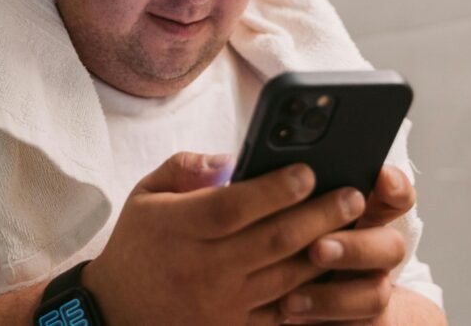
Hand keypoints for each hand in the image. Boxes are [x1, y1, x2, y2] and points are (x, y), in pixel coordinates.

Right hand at [82, 152, 365, 325]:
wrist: (116, 311)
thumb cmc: (139, 242)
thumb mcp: (146, 194)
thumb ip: (185, 168)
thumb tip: (229, 158)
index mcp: (178, 228)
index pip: (234, 206)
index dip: (274, 189)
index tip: (308, 171)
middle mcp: (202, 268)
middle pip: (272, 240)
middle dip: (319, 215)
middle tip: (352, 194)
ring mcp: (221, 304)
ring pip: (286, 277)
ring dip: (326, 250)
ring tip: (353, 226)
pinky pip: (283, 312)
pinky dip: (312, 292)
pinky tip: (334, 269)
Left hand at [278, 164, 416, 323]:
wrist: (298, 301)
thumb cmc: (285, 244)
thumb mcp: (286, 216)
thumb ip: (289, 199)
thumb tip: (263, 175)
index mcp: (364, 216)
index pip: (395, 196)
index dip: (394, 186)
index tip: (380, 177)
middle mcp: (375, 252)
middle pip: (392, 246)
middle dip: (355, 247)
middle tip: (317, 248)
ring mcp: (372, 290)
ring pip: (375, 295)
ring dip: (334, 298)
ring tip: (291, 301)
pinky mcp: (363, 323)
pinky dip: (322, 323)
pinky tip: (288, 318)